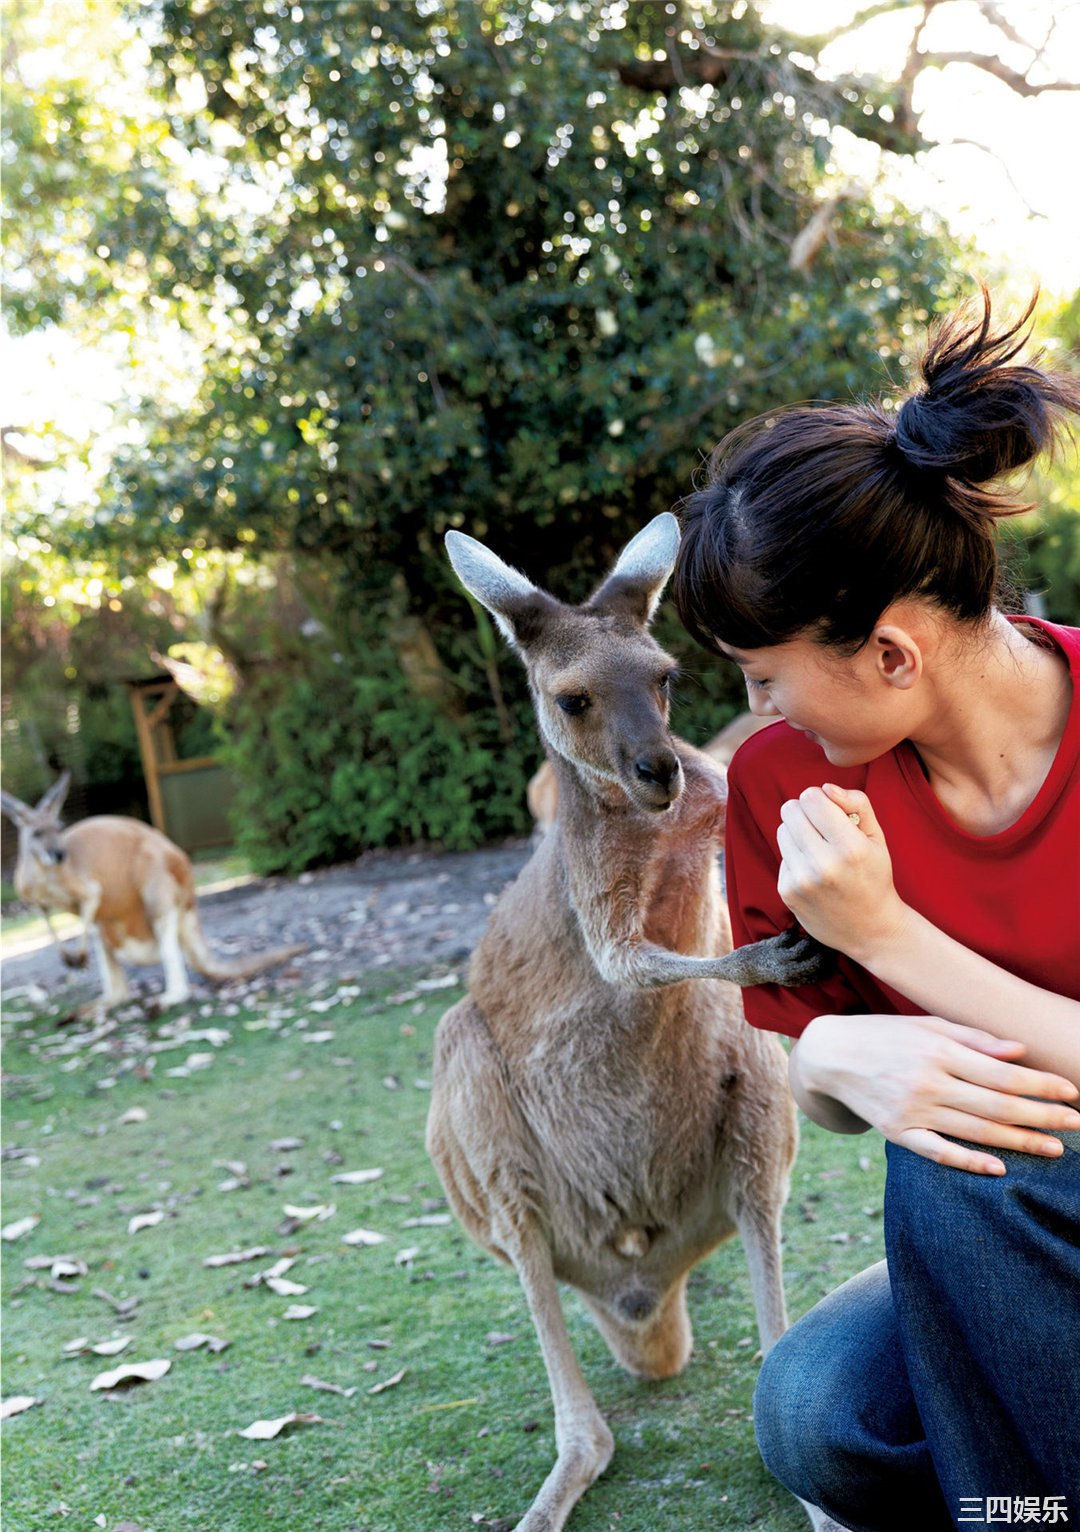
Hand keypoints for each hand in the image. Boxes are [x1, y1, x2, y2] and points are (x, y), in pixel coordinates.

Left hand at [776, 785, 907, 961]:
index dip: (818, 798)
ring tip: (819, 849)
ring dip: (798, 833)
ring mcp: (802, 880)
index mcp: (850, 848)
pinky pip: (782, 856)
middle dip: (804, 812)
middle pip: (790, 810)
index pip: (811, 798)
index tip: (829, 810)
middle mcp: (823, 864)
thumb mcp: (877, 838)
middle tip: (820, 826)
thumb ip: (857, 803)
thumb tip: (825, 788)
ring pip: (782, 830)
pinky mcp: (787, 892)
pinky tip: (814, 873)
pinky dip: (796, 858)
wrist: (871, 930)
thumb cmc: (875, 876)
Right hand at [794, 1013, 1079, 1174]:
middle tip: (1076, 1123)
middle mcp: (928, 1081)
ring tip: (1054, 1149)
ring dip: (1020, 1142)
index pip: (1002, 1073)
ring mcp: (912, 1110)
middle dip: (1042, 1116)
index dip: (1041, 1084)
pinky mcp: (897, 1132)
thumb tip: (1019, 1051)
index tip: (1071, 1091)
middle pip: (997, 1106)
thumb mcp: (927, 1024)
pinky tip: (998, 1168)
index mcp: (939, 1050)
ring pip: (976, 1131)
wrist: (830, 1055)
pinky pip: (938, 1151)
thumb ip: (974, 1038)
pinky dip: (969, 1161)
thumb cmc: (885, 1034)